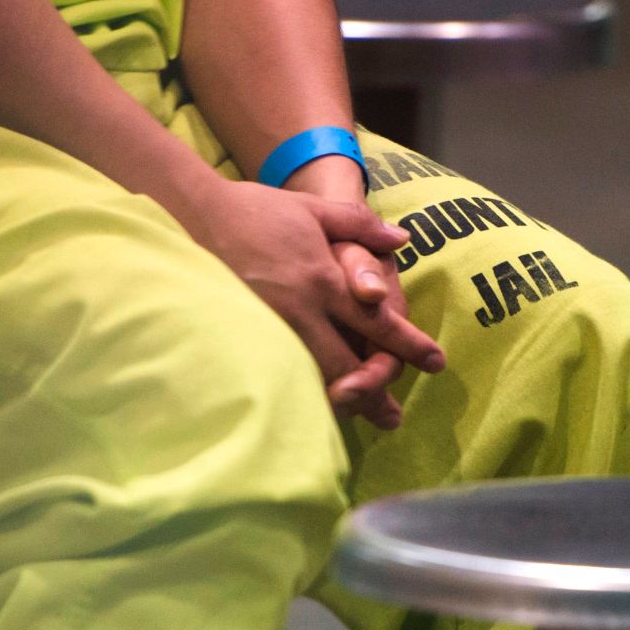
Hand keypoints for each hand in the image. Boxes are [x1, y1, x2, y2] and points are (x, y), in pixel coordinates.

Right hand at [172, 177, 443, 428]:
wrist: (193, 214)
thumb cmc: (256, 209)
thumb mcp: (313, 210)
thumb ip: (360, 225)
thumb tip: (402, 240)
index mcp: (324, 279)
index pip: (378, 323)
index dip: (409, 346)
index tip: (435, 363)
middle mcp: (301, 309)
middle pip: (349, 363)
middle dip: (376, 392)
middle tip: (395, 417)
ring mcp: (270, 326)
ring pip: (314, 377)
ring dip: (342, 401)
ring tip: (360, 420)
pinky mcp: (244, 335)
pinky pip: (279, 372)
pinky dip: (301, 392)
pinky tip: (311, 406)